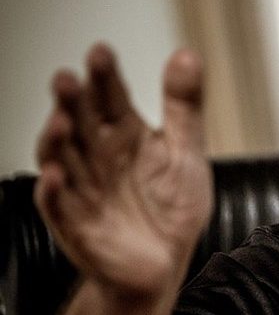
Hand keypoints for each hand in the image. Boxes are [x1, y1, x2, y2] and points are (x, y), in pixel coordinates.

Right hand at [35, 43, 212, 299]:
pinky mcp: (76, 222)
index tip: (101, 52)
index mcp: (124, 134)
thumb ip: (183, 105)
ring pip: (61, 158)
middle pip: (80, 122)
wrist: (165, 262)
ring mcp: (83, 187)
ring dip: (57, 139)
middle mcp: (98, 155)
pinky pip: (59, 205)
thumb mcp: (185, 151)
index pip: (110, 97)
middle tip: (70, 78)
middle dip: (73, 101)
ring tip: (61, 119)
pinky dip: (53, 191)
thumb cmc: (171, 207)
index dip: (104, 76)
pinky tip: (54, 175)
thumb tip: (188, 55)